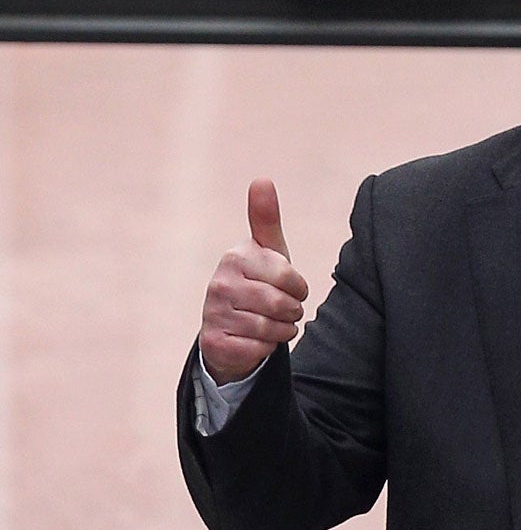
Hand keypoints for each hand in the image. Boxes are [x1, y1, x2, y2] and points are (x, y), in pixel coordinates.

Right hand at [198, 179, 309, 384]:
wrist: (232, 328)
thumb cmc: (258, 283)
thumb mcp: (268, 252)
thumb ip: (266, 219)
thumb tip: (261, 179)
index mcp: (235, 257)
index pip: (290, 278)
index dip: (299, 288)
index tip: (289, 287)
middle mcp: (218, 283)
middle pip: (283, 305)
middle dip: (292, 311)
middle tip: (281, 309)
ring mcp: (213, 314)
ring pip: (274, 330)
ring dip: (281, 331)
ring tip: (269, 323)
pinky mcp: (215, 343)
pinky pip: (260, 350)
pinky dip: (266, 349)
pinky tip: (254, 340)